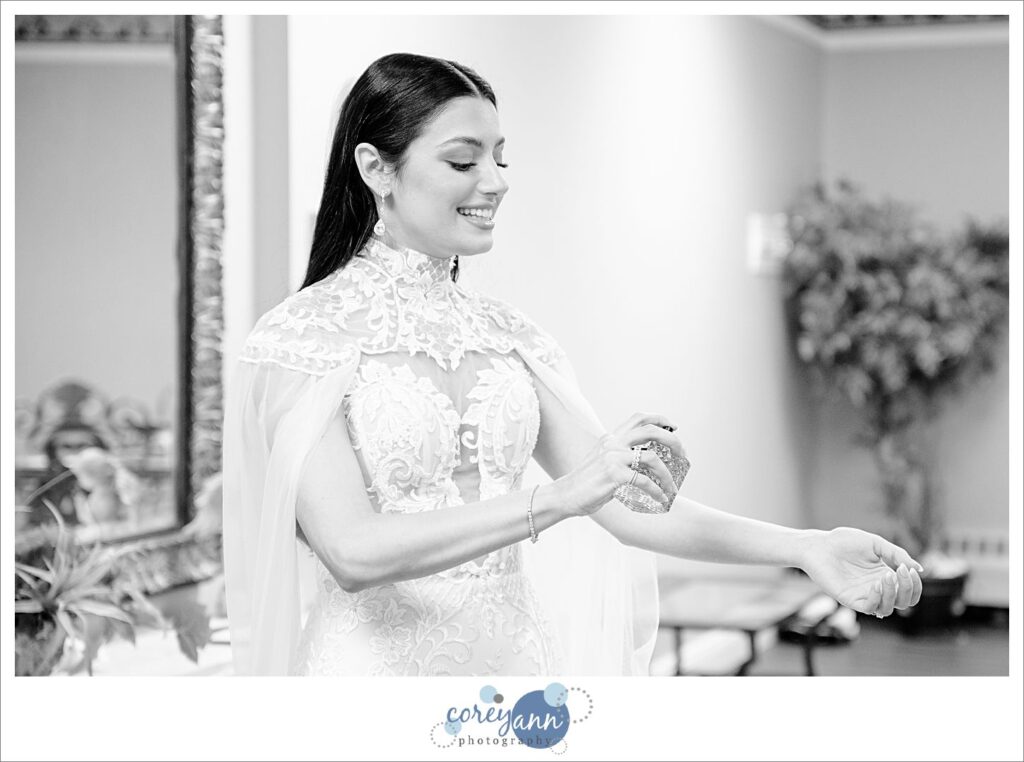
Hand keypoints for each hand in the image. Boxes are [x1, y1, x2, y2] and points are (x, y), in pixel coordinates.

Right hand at [550, 412, 683, 516]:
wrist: (564, 496)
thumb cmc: (586, 484)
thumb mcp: (603, 462)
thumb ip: (620, 457)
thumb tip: (645, 462)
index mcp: (611, 437)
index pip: (639, 418)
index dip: (660, 419)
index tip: (674, 428)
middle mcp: (613, 443)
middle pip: (650, 430)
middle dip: (672, 440)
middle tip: (682, 455)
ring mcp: (613, 458)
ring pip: (651, 456)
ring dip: (668, 473)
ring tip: (673, 487)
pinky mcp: (614, 475)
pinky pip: (644, 481)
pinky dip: (657, 491)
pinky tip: (661, 499)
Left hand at [798, 527, 923, 616]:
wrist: (818, 545)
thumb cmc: (844, 542)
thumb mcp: (876, 543)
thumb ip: (897, 554)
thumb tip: (919, 569)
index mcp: (885, 575)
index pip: (909, 590)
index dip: (915, 584)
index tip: (909, 569)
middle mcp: (877, 588)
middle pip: (904, 602)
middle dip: (908, 589)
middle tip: (900, 570)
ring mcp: (864, 595)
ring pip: (888, 608)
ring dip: (893, 594)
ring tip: (886, 576)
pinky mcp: (850, 599)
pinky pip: (869, 608)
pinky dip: (877, 599)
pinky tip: (876, 584)